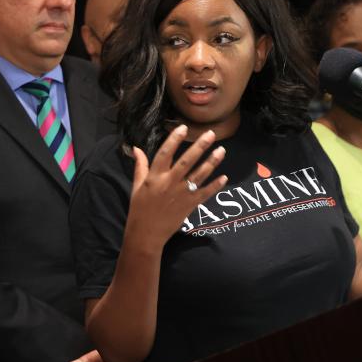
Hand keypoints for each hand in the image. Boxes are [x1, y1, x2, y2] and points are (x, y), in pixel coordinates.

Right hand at [126, 125, 227, 248]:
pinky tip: (224, 177)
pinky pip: (205, 193)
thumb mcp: (136, 185)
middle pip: (187, 161)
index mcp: (154, 176)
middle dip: (200, 146)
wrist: (146, 234)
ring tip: (222, 150)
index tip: (184, 127)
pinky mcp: (189, 205)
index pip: (166, 153)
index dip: (175, 139)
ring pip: (199, 175)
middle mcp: (169, 183)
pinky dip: (215, 186)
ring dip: (212, 162)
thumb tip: (136, 148)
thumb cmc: (139, 208)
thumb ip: (140, 166)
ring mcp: (181, 194)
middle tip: (211, 134)